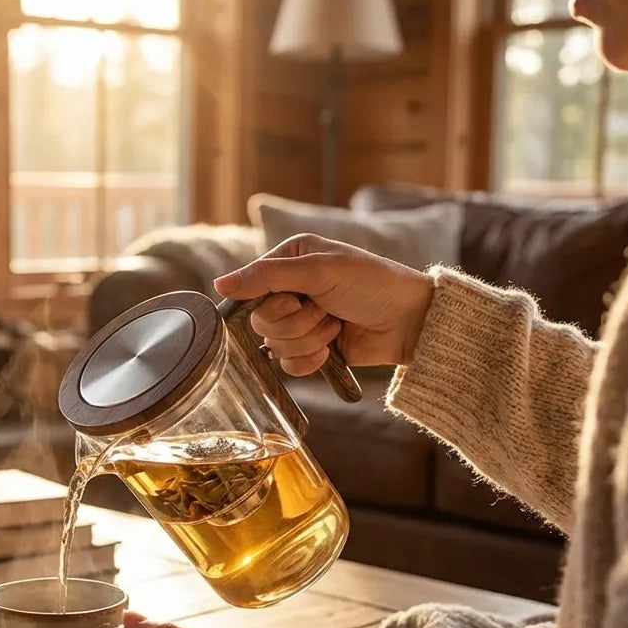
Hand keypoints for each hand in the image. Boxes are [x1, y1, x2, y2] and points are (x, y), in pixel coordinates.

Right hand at [213, 234, 436, 375]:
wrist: (408, 321)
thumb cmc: (371, 283)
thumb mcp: (319, 270)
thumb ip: (266, 276)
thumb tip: (219, 285)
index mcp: (288, 261)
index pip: (250, 289)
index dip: (273, 302)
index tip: (297, 298)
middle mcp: (289, 290)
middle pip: (260, 322)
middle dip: (296, 322)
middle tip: (325, 311)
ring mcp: (299, 322)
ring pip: (275, 346)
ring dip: (310, 339)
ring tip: (336, 325)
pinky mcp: (309, 350)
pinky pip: (287, 366)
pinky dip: (311, 360)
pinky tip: (332, 348)